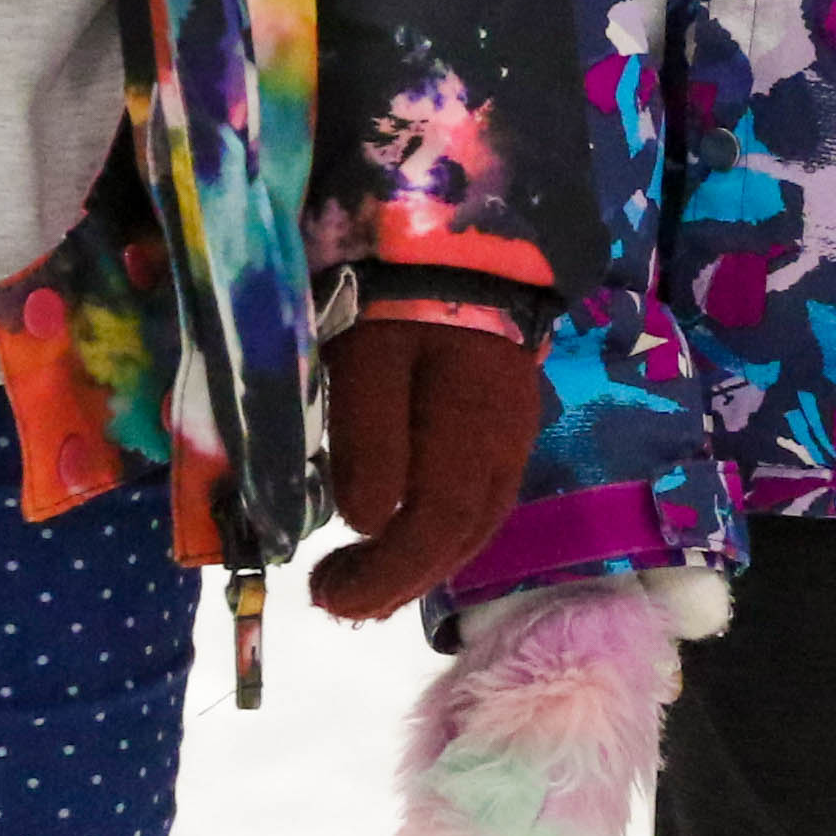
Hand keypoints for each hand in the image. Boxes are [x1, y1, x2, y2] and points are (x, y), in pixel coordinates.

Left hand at [307, 310, 544, 618]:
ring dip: (415, 565)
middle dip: (394, 582)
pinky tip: (397, 534)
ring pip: (472, 527)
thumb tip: (367, 524)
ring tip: (358, 581)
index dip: (384, 575)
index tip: (325, 597)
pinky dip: (435, 534)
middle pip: (458, 539)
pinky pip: (476, 501)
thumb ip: (367, 436)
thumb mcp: (368, 354)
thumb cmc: (400, 295)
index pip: (438, 526)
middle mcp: (504, 446)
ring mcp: (511, 438)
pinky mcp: (503, 427)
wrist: (463, 238)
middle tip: (331, 597)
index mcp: (472, 429)